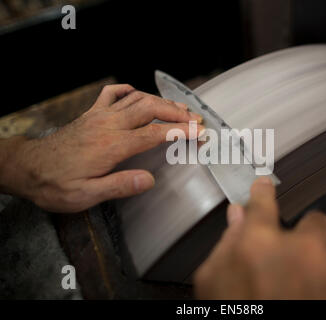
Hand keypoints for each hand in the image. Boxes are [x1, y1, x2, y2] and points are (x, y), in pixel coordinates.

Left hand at [0, 84, 202, 212]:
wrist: (28, 167)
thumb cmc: (56, 183)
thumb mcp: (86, 195)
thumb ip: (119, 186)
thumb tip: (149, 180)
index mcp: (112, 145)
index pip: (155, 133)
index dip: (180, 132)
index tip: (198, 132)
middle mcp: (108, 125)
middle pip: (150, 109)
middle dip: (177, 112)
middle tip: (196, 118)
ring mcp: (99, 116)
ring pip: (136, 99)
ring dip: (160, 101)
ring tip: (179, 107)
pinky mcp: (91, 114)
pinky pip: (112, 94)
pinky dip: (128, 90)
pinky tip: (137, 92)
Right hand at [194, 177, 325, 299]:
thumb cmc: (238, 316)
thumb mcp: (213, 284)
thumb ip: (225, 244)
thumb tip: (235, 216)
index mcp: (260, 244)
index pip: (263, 203)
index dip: (263, 193)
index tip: (265, 187)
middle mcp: (303, 250)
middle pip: (315, 222)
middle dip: (306, 237)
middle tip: (295, 262)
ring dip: (324, 267)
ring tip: (308, 294)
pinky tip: (325, 305)